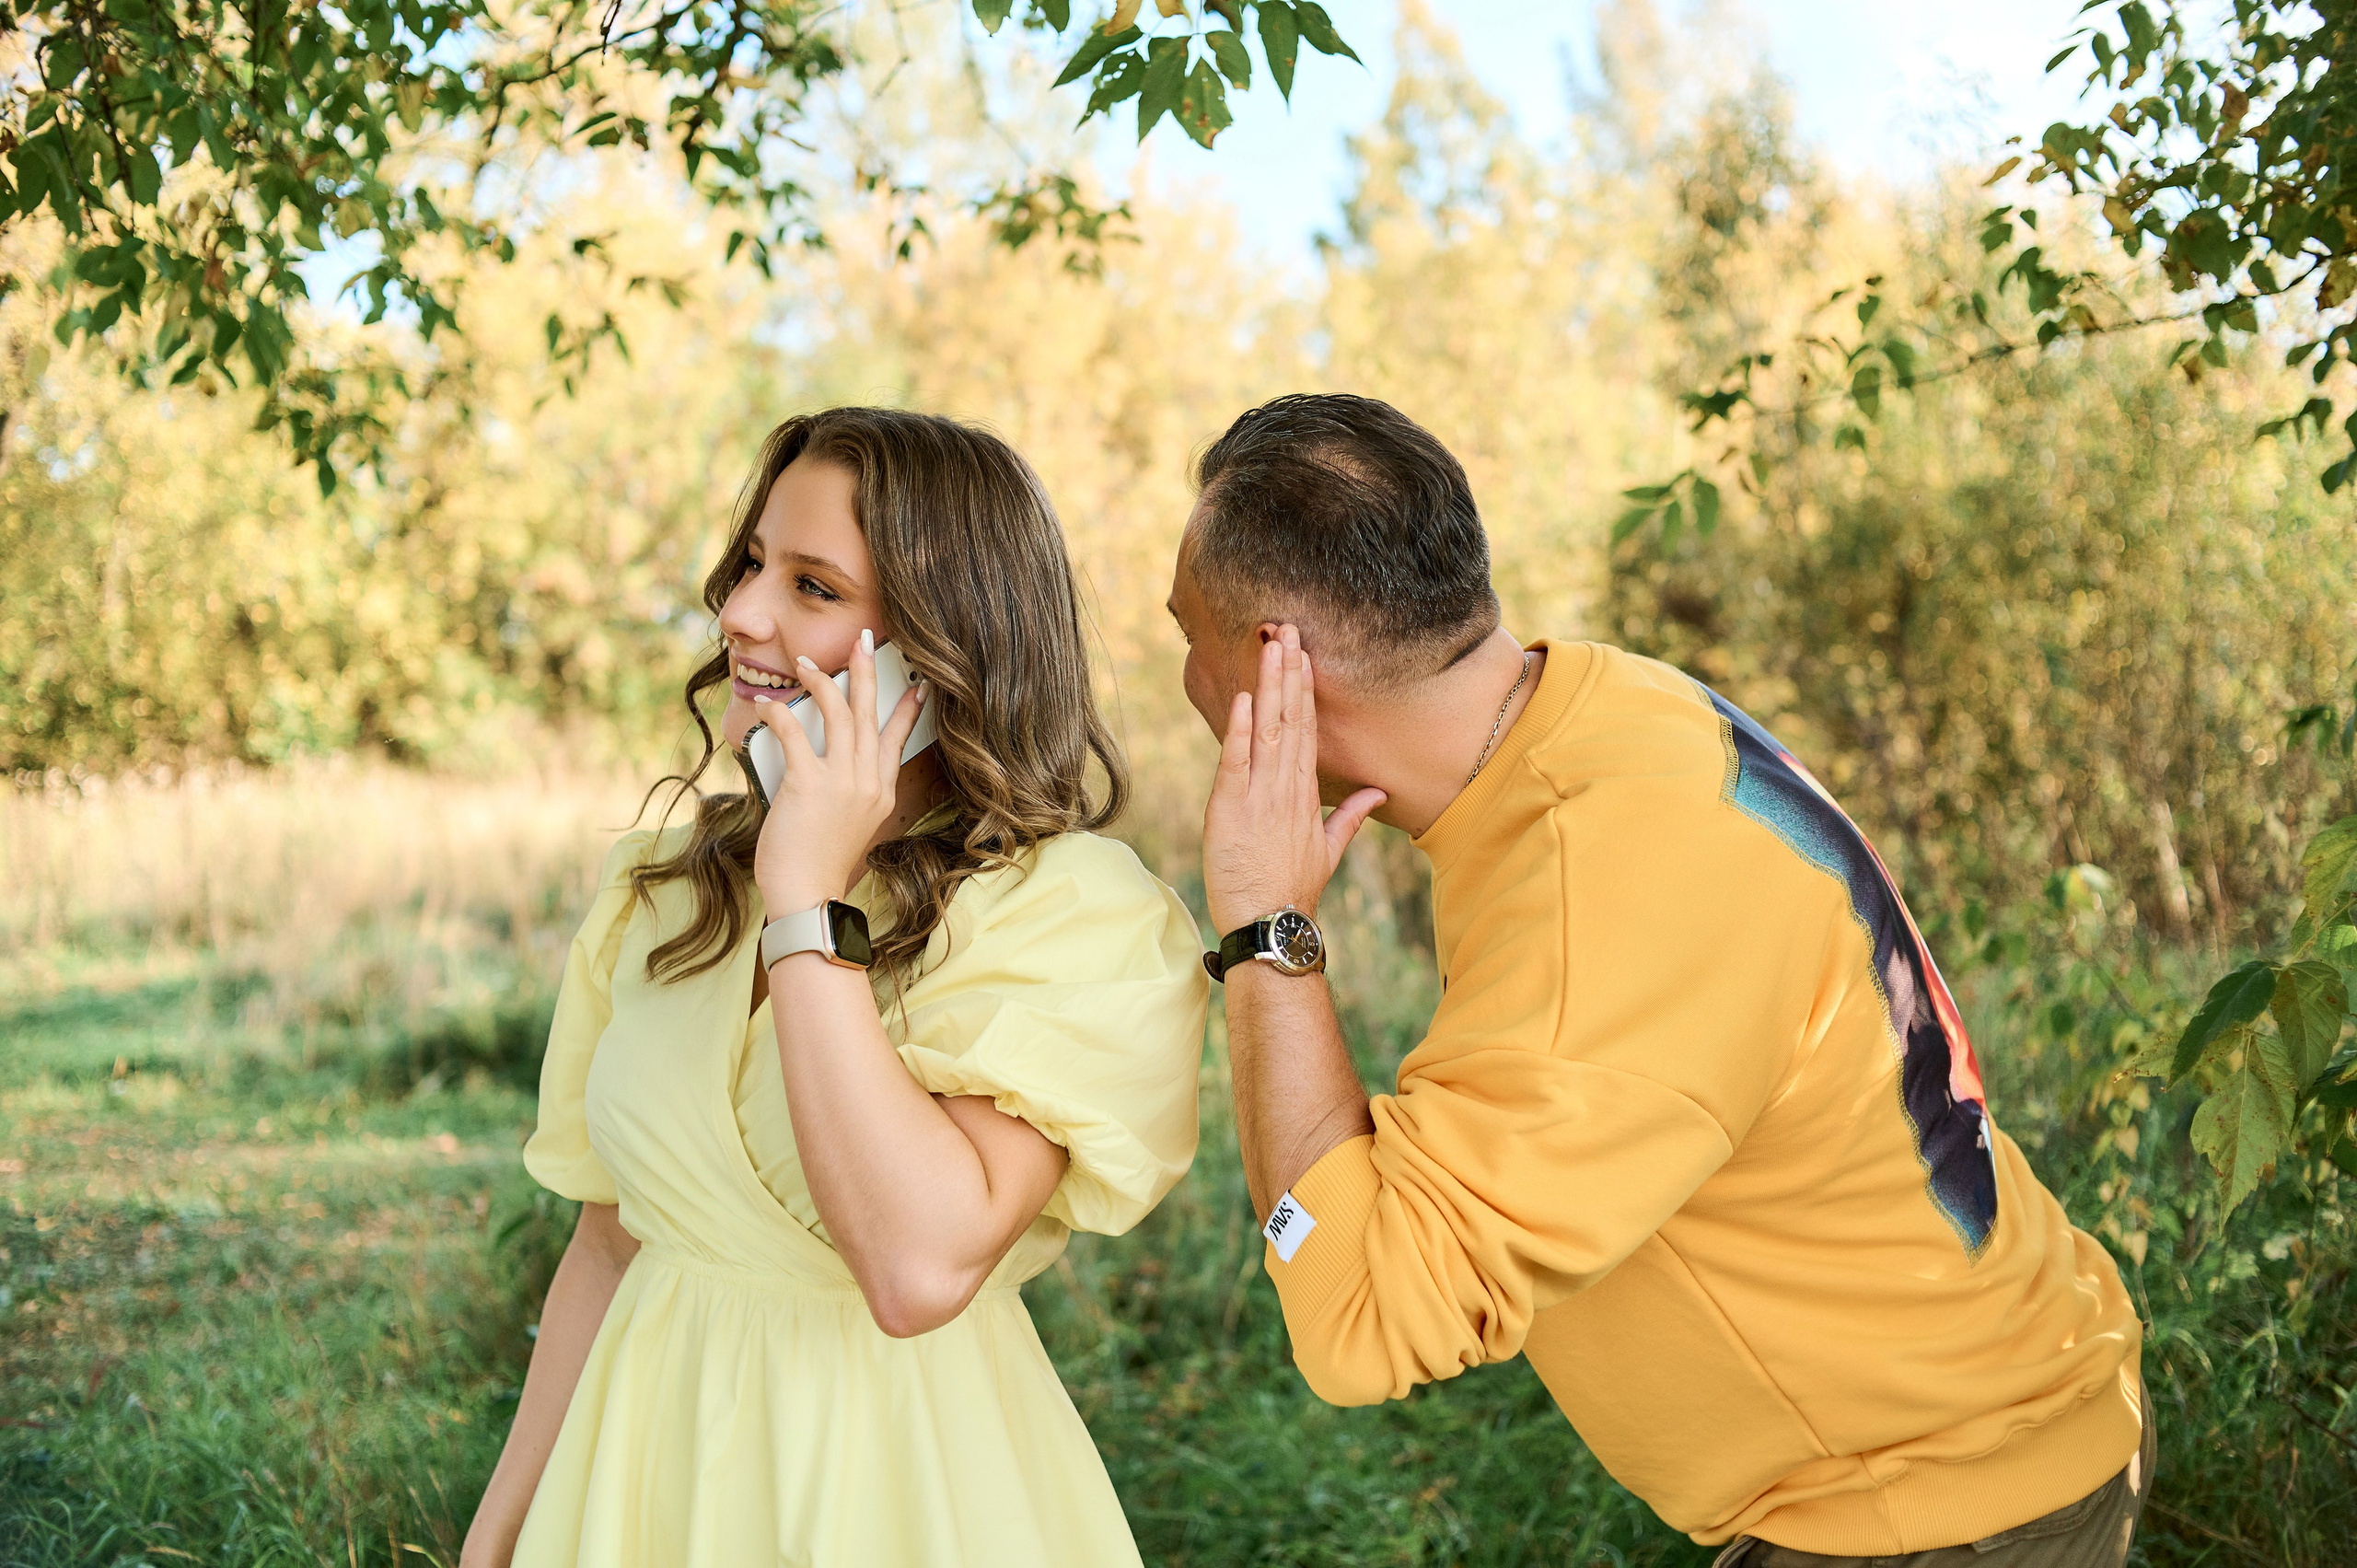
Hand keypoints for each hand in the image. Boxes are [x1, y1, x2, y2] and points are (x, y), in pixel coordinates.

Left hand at [752, 627, 926, 916]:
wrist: (807, 896)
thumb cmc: (820, 868)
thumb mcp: (849, 827)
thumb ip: (845, 794)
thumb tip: (820, 766)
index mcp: (881, 792)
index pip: (897, 738)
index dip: (907, 708)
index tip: (917, 685)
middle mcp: (868, 781)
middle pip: (870, 713)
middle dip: (867, 671)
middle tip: (865, 641)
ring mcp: (842, 781)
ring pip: (838, 713)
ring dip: (822, 680)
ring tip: (806, 662)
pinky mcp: (809, 783)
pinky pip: (794, 732)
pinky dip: (779, 712)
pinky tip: (768, 703)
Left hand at [1201, 626, 1386, 935]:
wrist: (1271, 923)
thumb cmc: (1293, 890)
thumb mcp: (1328, 850)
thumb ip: (1351, 816)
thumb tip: (1379, 793)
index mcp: (1307, 794)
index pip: (1307, 731)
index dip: (1305, 691)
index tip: (1304, 656)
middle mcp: (1287, 788)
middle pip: (1292, 720)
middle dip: (1290, 674)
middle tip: (1288, 630)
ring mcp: (1261, 796)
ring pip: (1268, 730)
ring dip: (1269, 688)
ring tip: (1272, 648)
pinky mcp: (1232, 808)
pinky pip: (1237, 762)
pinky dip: (1239, 730)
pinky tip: (1243, 699)